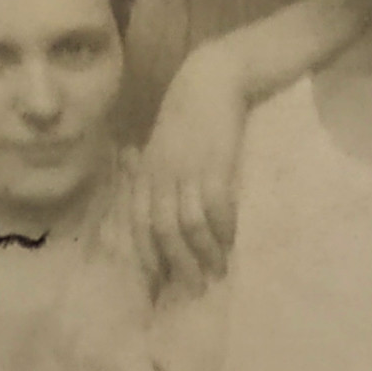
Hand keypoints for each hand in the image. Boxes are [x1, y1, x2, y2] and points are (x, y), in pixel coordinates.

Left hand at [129, 44, 248, 290]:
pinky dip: (223, 229)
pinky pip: (216, 206)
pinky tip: (231, 243)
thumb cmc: (189, 117)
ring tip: (218, 273)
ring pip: (188, 224)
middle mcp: (160, 176)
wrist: (210, 80)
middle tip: (192, 290)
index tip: (158, 285)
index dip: (148, 257)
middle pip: (162, 231)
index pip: (139, 225)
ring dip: (203, 253)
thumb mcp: (163, 148)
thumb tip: (164, 220)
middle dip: (177, 264)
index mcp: (146, 174)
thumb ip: (159, 180)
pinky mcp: (214, 164)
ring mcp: (187, 170)